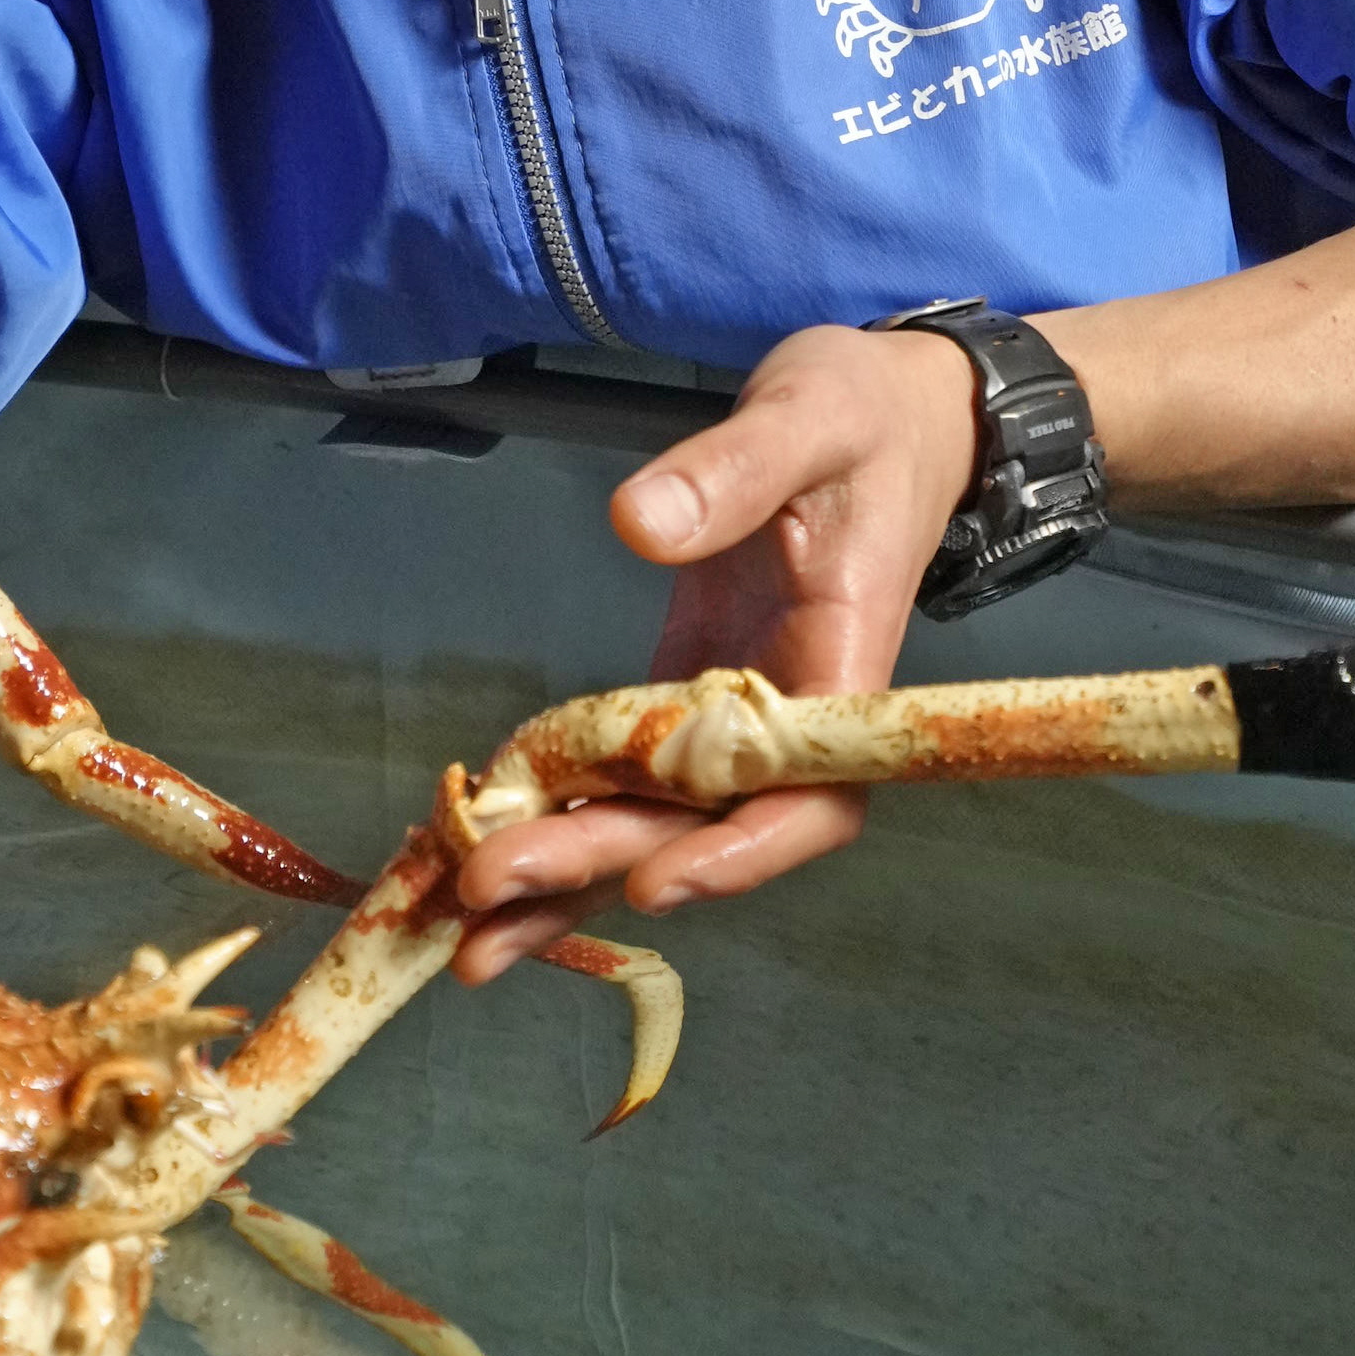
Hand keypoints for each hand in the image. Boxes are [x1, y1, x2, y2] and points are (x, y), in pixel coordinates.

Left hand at [451, 320, 976, 975]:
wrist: (890, 416)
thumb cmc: (863, 416)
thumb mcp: (808, 418)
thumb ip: (729, 472)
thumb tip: (641, 524)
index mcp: (841, 669)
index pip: (807, 798)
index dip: (739, 851)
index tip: (658, 880)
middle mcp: (787, 717)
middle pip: (698, 825)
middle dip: (596, 866)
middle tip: (484, 896)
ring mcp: (728, 715)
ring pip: (649, 821)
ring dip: (562, 877)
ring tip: (464, 939)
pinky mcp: (681, 696)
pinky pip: (620, 775)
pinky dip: (553, 813)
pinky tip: (474, 851)